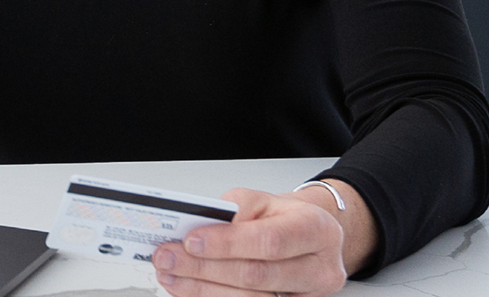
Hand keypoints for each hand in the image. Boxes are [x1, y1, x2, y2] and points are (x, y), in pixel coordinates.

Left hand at [149, 187, 354, 296]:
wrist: (305, 236)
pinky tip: (190, 288)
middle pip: (257, 275)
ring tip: (172, 274)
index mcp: (317, 230)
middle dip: (205, 268)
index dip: (228, 244)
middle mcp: (318, 268)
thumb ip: (236, 210)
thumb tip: (200, 228)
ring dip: (203, 288)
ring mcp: (306, 295)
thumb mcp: (264, 200)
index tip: (191, 241)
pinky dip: (213, 296)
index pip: (271, 241)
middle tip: (169, 258)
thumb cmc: (284, 218)